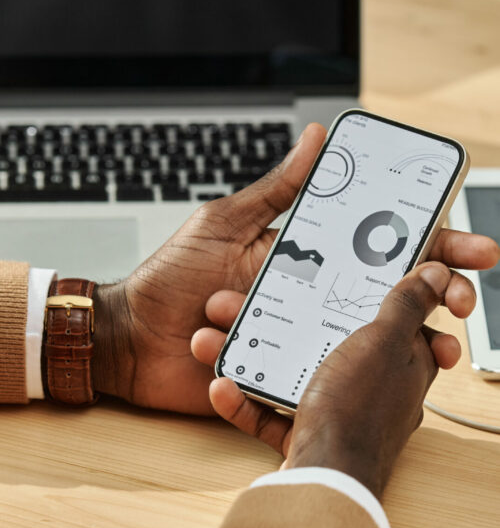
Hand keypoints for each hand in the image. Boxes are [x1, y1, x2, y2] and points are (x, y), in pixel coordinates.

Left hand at [92, 117, 497, 414]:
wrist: (127, 342)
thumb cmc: (169, 280)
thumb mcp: (222, 225)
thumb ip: (274, 191)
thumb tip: (317, 140)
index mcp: (304, 260)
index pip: (380, 249)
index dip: (432, 248)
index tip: (472, 252)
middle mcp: (308, 300)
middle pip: (387, 300)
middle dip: (435, 301)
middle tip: (459, 307)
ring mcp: (297, 341)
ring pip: (364, 346)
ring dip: (400, 348)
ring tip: (429, 352)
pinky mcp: (279, 378)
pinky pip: (317, 382)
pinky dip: (335, 384)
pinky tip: (348, 383)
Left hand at [92, 123, 326, 412]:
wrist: (128, 338)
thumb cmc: (169, 278)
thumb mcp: (221, 225)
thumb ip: (273, 191)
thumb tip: (315, 138)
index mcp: (283, 266)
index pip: (334, 262)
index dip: (352, 258)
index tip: (365, 253)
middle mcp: (284, 308)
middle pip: (322, 315)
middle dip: (291, 307)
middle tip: (246, 295)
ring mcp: (270, 348)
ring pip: (296, 353)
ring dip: (248, 334)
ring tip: (209, 320)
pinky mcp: (255, 382)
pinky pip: (270, 389)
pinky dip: (240, 378)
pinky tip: (210, 359)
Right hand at [192, 256, 498, 497]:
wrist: (325, 479)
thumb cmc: (358, 412)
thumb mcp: (383, 344)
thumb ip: (405, 308)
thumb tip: (434, 276)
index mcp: (401, 364)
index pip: (398, 321)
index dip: (375, 296)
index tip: (347, 276)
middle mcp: (372, 390)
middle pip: (330, 343)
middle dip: (290, 322)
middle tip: (263, 302)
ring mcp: (337, 414)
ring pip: (293, 375)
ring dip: (256, 357)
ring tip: (223, 338)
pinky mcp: (307, 437)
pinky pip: (271, 414)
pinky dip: (247, 402)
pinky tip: (223, 385)